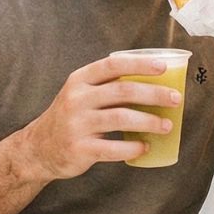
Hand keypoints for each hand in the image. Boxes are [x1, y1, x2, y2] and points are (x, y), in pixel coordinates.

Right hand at [17, 54, 182, 179]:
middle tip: (176, 99)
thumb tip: (153, 82)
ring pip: (121, 118)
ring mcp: (77, 124)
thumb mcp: (81, 94)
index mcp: (80, 80)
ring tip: (167, 125)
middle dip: (154, 94)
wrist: (38, 148)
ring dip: (149, 121)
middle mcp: (77, 99)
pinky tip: (145, 147)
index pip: (113, 65)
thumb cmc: (70, 117)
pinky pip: (113, 148)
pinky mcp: (80, 148)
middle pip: (122, 91)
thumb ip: (108, 86)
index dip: (139, 64)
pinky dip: (133, 148)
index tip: (163, 67)